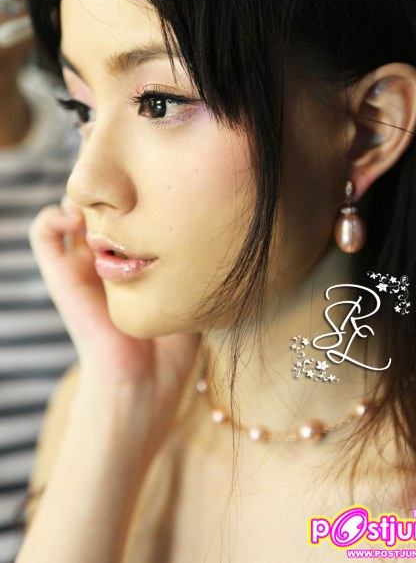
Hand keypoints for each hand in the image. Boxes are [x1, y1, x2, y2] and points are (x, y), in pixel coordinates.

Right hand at [28, 196, 201, 445]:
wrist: (144, 385)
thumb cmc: (173, 349)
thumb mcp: (192, 295)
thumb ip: (198, 265)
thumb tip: (220, 229)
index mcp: (133, 263)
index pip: (127, 212)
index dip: (135, 193)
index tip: (156, 183)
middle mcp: (104, 259)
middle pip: (99, 203)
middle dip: (112, 188)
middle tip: (132, 184)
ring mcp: (81, 265)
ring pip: (68, 208)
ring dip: (82, 196)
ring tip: (106, 202)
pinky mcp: (61, 276)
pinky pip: (43, 234)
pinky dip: (53, 216)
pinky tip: (78, 219)